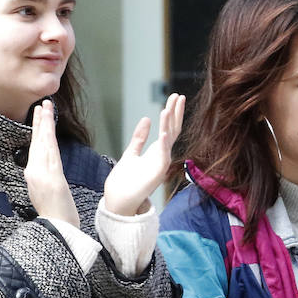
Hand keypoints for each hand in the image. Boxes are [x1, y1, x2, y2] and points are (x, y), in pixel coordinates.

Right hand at [24, 100, 79, 226]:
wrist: (58, 230)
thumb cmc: (55, 216)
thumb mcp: (45, 194)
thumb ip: (43, 179)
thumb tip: (44, 168)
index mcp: (33, 176)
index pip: (35, 148)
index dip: (37, 131)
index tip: (39, 116)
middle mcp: (34, 172)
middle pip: (38, 142)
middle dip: (40, 122)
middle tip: (42, 104)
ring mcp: (42, 174)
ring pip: (43, 143)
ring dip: (44, 123)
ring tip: (45, 107)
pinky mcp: (51, 177)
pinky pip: (50, 151)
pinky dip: (48, 135)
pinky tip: (49, 124)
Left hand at [103, 93, 185, 215]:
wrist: (118, 201)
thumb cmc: (124, 182)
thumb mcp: (131, 153)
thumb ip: (139, 137)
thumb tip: (147, 119)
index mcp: (156, 152)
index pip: (169, 128)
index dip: (172, 113)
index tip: (174, 97)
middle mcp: (162, 157)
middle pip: (173, 130)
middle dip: (176, 113)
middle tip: (179, 96)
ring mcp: (161, 165)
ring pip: (170, 140)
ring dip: (170, 124)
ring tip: (169, 107)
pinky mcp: (157, 173)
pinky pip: (164, 156)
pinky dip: (165, 143)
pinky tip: (165, 131)